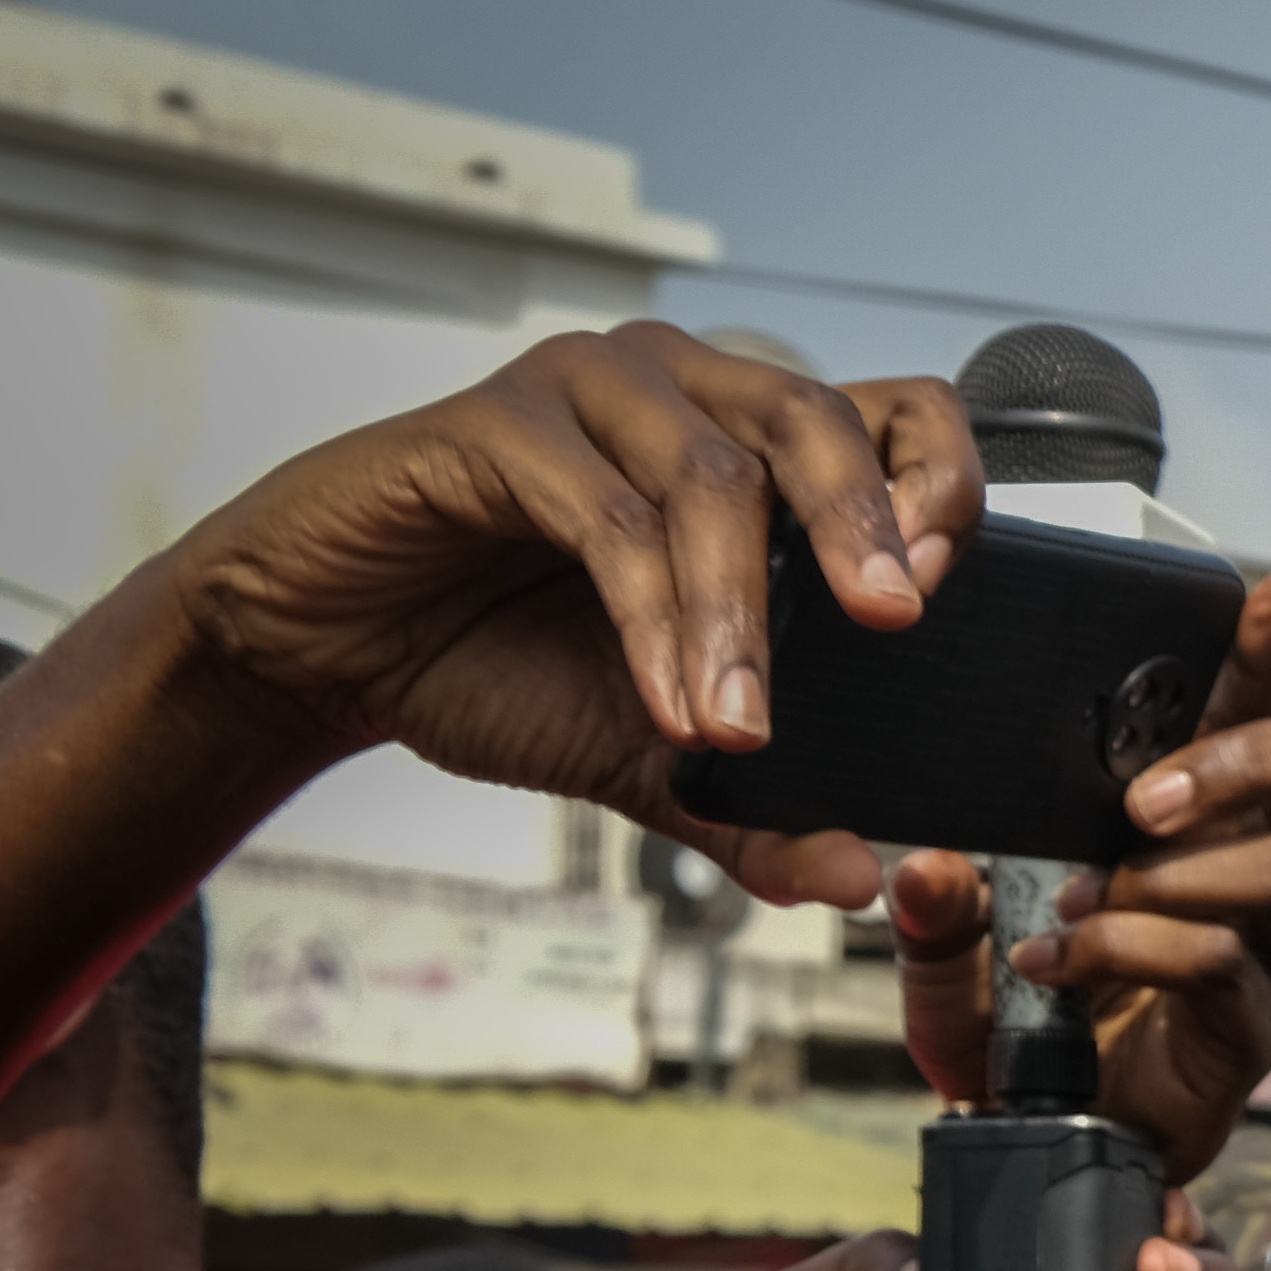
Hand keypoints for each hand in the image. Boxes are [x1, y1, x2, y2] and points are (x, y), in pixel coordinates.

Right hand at [151, 323, 982, 905]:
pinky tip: (669, 703)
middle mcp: (681, 392)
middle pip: (816, 420)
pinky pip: (606, 515)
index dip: (938, 483)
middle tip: (893, 624)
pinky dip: (653, 618)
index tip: (941, 592)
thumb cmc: (497, 662)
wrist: (330, 652)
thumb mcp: (655, 753)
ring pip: (713, 475)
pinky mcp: (495, 423)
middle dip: (867, 527)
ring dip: (741, 613)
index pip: (894, 415)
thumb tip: (855, 878)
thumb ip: (757, 810)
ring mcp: (588, 393)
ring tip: (742, 727)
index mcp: (749, 445)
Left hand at [887, 565, 1270, 1181]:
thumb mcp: (951, 962)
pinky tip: (1064, 959)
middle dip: (1249, 757)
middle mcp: (1258, 871)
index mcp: (1198, 822)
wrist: (1047, 1148)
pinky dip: (1134, 948)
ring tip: (1090, 893)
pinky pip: (1222, 960)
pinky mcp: (1253, 1022)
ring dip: (1180, 870)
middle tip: (1145, 797)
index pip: (1255, 710)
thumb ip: (936, 912)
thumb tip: (925, 865)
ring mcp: (1269, 948)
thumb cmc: (1027, 1039)